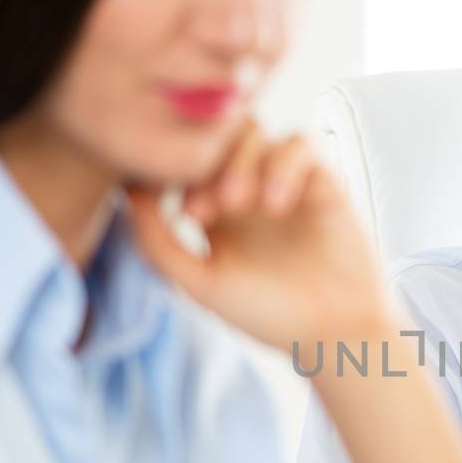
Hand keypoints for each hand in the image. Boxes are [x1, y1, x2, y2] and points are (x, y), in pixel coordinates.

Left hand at [127, 121, 390, 350]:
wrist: (333, 333)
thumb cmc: (269, 314)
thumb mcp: (200, 283)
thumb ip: (156, 243)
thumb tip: (128, 193)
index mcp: (216, 209)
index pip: (185, 161)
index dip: (172, 172)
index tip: (175, 210)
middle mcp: (250, 186)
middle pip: (216, 134)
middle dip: (205, 165)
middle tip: (204, 211)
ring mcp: (287, 180)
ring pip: (256, 130)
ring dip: (241, 161)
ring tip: (241, 205)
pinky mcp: (324, 179)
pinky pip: (300, 144)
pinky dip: (283, 165)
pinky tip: (275, 204)